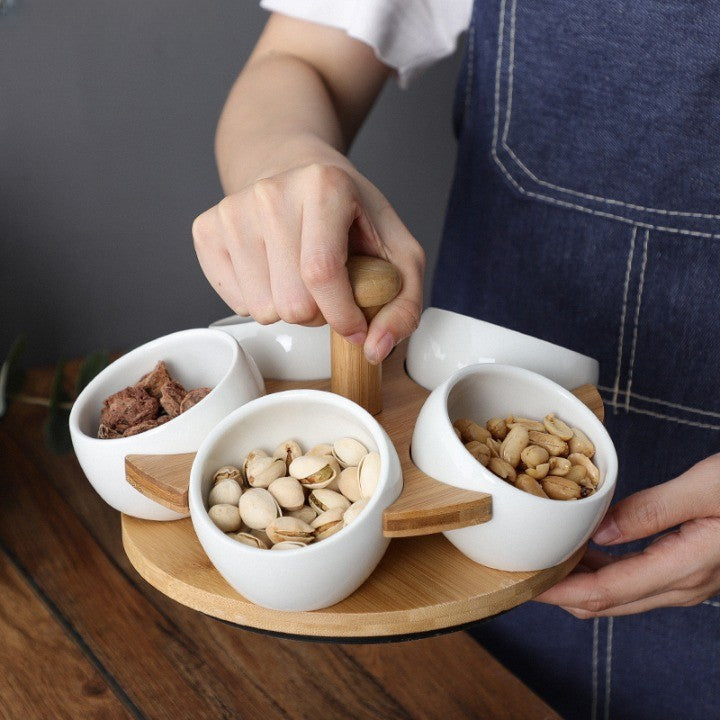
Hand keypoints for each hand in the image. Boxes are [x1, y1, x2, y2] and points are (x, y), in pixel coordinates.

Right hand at [192, 163, 424, 364]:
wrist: (295, 169)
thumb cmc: (350, 215)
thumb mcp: (398, 252)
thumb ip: (403, 305)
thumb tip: (374, 349)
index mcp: (323, 186)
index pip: (322, 274)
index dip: (342, 316)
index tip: (356, 327)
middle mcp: (271, 192)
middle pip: (292, 303)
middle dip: (318, 313)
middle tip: (328, 289)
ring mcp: (233, 210)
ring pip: (262, 310)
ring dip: (288, 308)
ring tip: (299, 277)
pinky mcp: (207, 229)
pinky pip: (237, 304)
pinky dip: (260, 301)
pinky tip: (273, 272)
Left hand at [536, 453, 719, 616]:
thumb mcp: (704, 488)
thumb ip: (652, 510)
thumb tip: (600, 533)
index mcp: (683, 568)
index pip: (606, 591)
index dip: (559, 592)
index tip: (525, 586)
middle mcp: (682, 585)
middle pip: (606, 600)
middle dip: (559, 591)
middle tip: (522, 569)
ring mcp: (683, 581)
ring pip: (617, 593)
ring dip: (577, 581)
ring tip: (542, 557)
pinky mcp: (683, 569)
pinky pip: (631, 579)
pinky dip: (599, 569)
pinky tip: (580, 548)